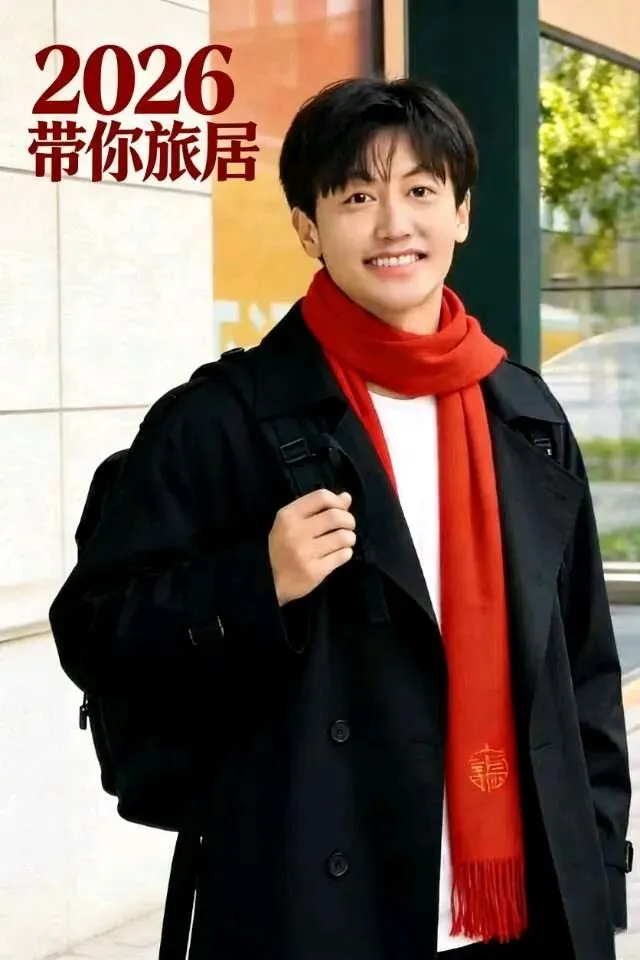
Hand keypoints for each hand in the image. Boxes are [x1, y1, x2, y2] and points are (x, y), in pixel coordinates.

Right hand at [268, 489, 355, 605]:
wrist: (269, 583)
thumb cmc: (282, 549)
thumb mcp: (291, 524)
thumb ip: (317, 508)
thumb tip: (346, 497)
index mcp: (288, 516)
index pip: (322, 497)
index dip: (338, 502)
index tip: (341, 510)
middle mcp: (295, 532)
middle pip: (336, 516)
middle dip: (349, 520)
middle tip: (347, 527)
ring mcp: (305, 553)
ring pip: (343, 537)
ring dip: (349, 538)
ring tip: (344, 541)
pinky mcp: (314, 571)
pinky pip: (342, 556)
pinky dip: (346, 553)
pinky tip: (339, 554)